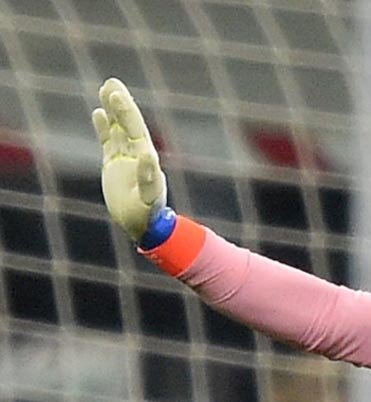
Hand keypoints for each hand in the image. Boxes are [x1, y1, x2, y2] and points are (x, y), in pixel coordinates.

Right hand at [91, 77, 166, 241]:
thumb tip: (148, 155)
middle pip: (127, 124)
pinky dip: (104, 128)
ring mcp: (124, 158)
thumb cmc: (148, 214)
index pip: (135, 130)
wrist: (142, 225)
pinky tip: (99, 112)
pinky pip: (108, 142)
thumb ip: (148, 176)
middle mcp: (136, 154)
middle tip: (112, 83)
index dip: (127, 113)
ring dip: (113, 110)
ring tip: (106, 89)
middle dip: (120, 105)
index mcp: (146, 158)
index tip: (118, 96)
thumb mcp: (148, 196)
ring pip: (118, 129)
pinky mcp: (113, 165)